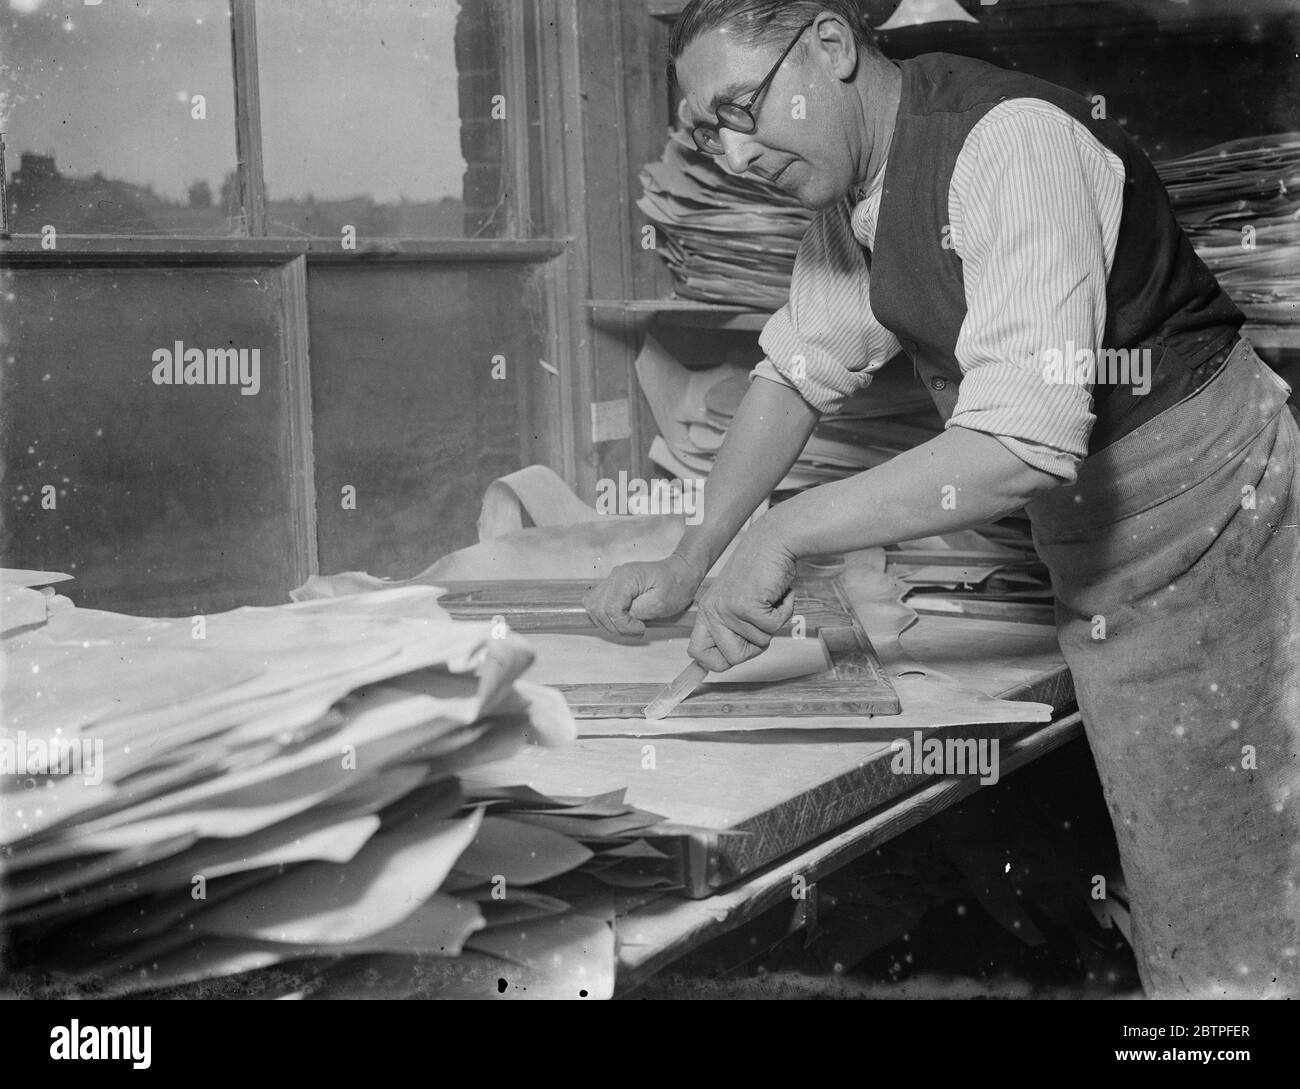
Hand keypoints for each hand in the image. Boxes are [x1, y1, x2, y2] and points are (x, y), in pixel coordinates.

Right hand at [583, 553, 703, 636]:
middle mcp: (615, 577)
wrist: (681, 573)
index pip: (610, 607)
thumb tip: (623, 618)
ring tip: (631, 626)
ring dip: (610, 623)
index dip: (622, 624)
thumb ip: (638, 611)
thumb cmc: (676, 584)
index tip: (640, 628)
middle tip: (636, 629)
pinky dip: (607, 617)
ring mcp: (612, 581)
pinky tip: (623, 621)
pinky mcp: (613, 588)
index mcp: (626, 577)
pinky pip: (599, 605)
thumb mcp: (661, 603)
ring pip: (594, 608)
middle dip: (615, 626)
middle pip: (598, 609)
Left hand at [688, 538, 796, 671]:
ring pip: (760, 642)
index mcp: (707, 613)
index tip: (735, 655)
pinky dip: (784, 611)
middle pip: (733, 659)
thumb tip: (727, 660)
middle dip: (756, 646)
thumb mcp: (736, 602)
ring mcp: (728, 610)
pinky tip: (778, 593)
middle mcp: (713, 612)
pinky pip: (774, 626)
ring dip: (774, 622)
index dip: (719, 662)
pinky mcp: (747, 606)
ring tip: (769, 598)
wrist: (773, 542)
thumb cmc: (760, 572)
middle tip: (763, 620)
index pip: (699, 654)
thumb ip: (731, 628)